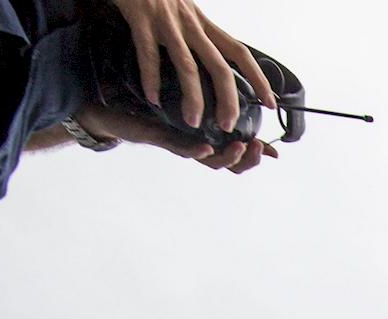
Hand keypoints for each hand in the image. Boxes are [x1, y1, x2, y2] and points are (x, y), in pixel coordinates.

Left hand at [73, 105, 278, 171]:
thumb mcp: (183, 98)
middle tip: (260, 148)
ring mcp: (180, 144)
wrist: (111, 108)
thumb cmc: (147, 105)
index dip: (258, 155)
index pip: (238, 150)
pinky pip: (181, 149)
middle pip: (229, 163)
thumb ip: (206, 98)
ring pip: (210, 161)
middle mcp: (195, 144)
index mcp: (205, 136)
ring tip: (242, 147)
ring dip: (228, 158)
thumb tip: (231, 86)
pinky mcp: (161, 139)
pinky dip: (196, 151)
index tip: (276, 151)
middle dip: (248, 160)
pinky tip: (207, 147)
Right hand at [109, 0, 275, 131]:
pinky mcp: (141, 20)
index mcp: (203, 24)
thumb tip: (211, 61)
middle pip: (219, 66)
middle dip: (227, 99)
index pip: (239, 52)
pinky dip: (151, 78)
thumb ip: (197, 34)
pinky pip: (148, 54)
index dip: (257, 77)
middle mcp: (191, 25)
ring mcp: (167, 23)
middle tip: (228, 125)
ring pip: (187, 65)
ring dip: (192, 96)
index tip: (270, 102)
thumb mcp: (185, 11)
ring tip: (193, 121)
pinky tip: (154, 99)